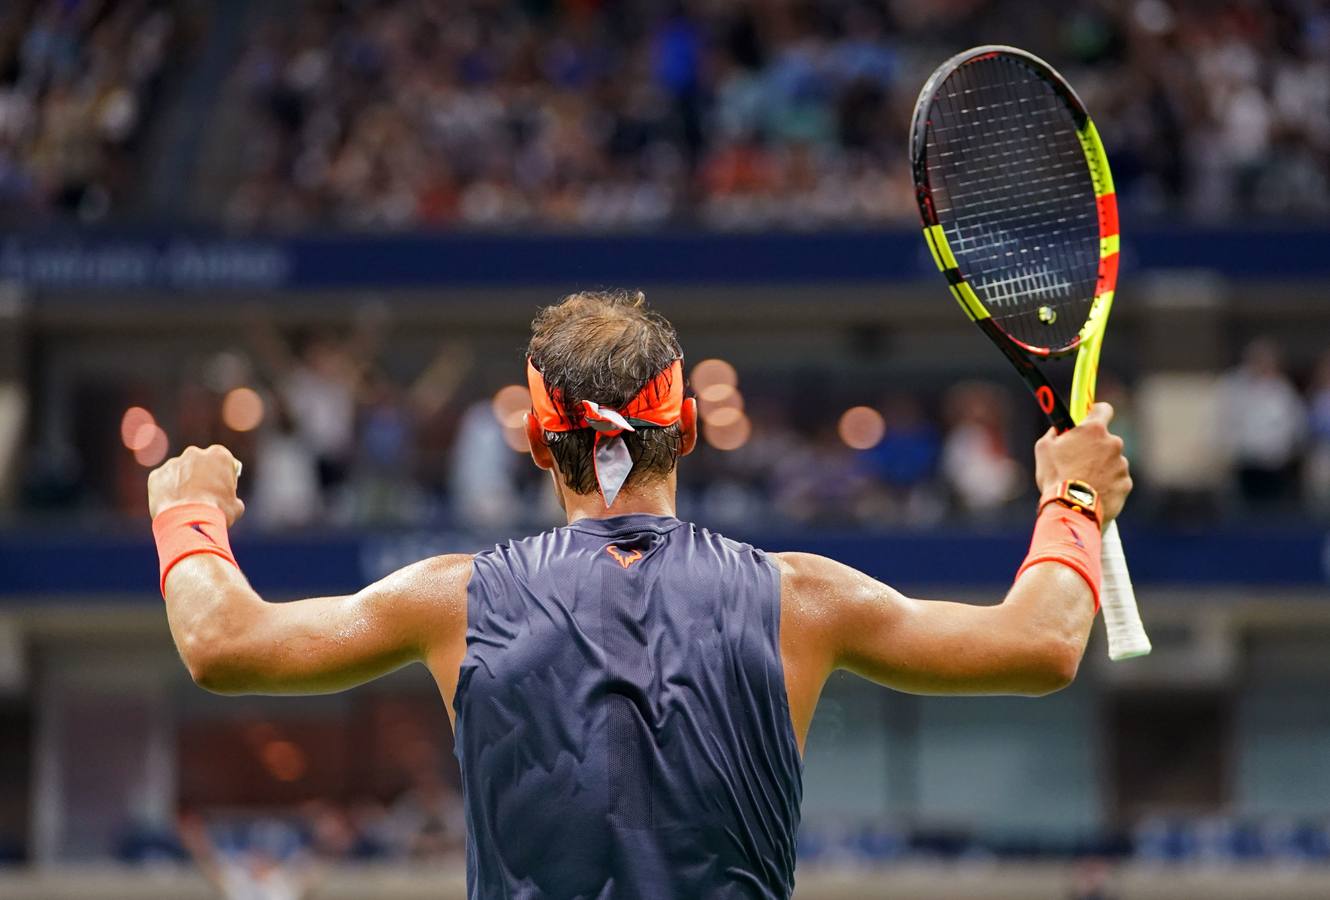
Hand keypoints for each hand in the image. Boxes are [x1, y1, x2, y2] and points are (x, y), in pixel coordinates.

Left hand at [148, 445, 245, 524]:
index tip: (221, 488)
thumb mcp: (236, 506)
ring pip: (179, 472)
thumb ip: (232, 497)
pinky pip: (163, 483)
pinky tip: (173, 507)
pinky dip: (167, 492)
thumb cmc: (218, 512)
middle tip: (203, 496)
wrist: (189, 522)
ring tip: (186, 505)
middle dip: (200, 476)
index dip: (222, 475)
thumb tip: (230, 503)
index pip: (222, 460)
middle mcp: (194, 453)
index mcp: (219, 455)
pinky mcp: (156, 475)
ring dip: (182, 483)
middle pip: (199, 463)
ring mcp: (173, 463)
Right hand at [1033, 403, 1132, 523]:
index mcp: (1094, 429)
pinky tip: (1092, 492)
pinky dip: (1107, 484)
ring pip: (1112, 461)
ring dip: (1101, 468)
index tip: (1090, 417)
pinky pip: (1117, 480)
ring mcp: (1122, 464)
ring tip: (1083, 482)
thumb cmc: (1056, 476)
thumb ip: (1054, 433)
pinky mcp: (1126, 483)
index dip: (1096, 412)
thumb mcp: (1044, 448)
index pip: (1103, 409)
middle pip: (1106, 439)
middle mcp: (1113, 443)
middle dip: (1095, 447)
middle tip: (1078, 460)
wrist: (1071, 508)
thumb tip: (1058, 429)